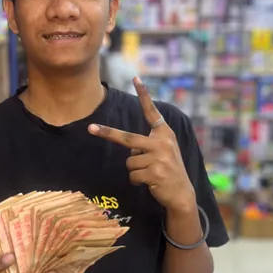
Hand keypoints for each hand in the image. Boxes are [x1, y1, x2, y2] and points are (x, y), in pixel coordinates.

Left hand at [88, 77, 194, 212]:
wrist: (181, 194)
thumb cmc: (168, 171)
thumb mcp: (163, 152)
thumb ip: (147, 145)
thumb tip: (129, 148)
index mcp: (165, 134)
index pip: (152, 112)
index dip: (144, 95)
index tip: (136, 78)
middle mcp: (162, 142)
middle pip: (127, 138)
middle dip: (107, 134)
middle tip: (90, 128)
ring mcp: (159, 157)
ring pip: (129, 161)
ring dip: (135, 170)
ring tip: (149, 174)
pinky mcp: (154, 172)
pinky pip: (133, 175)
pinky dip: (136, 181)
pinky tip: (149, 182)